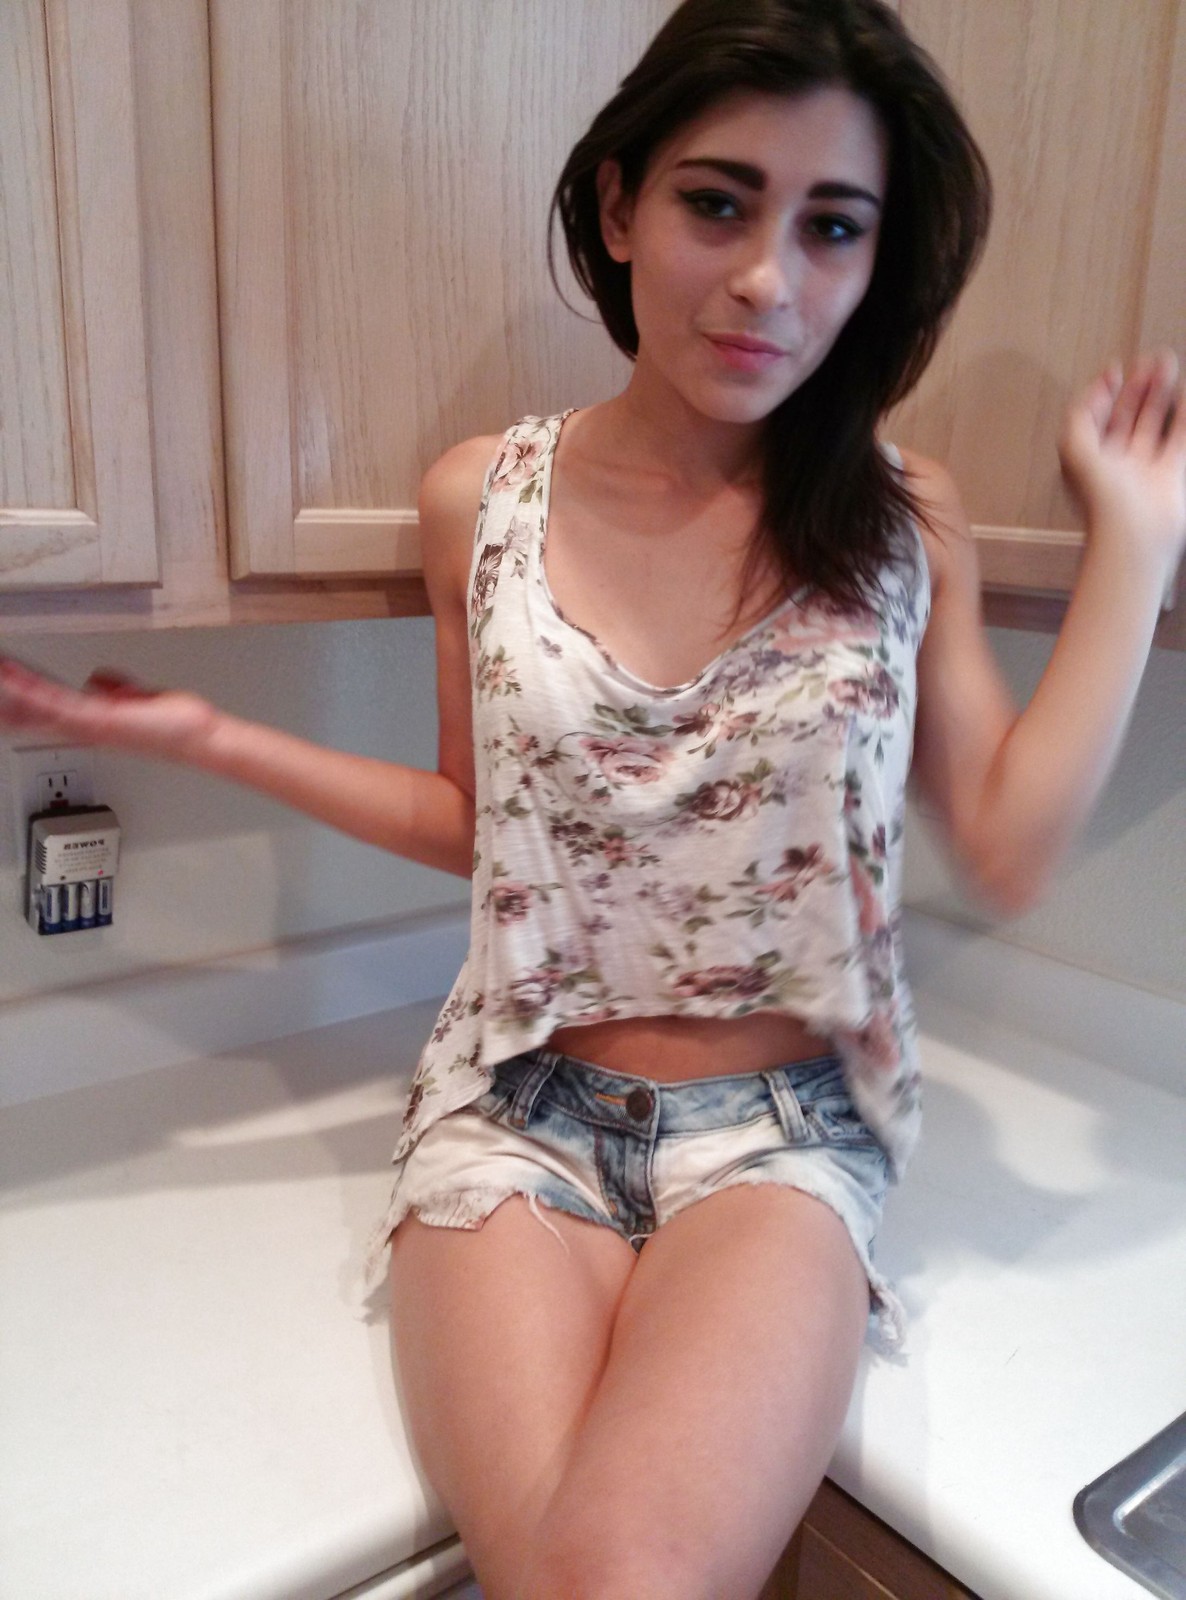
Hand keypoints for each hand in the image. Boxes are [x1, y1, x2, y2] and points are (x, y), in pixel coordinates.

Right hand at [0, 657, 219, 761]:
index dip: (24, 693)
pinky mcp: (101, 721)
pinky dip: (36, 691)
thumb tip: (99, 680)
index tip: (4, 680)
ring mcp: (92, 725)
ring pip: (41, 708)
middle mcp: (88, 725)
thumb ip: (116, 689)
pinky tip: (17, 680)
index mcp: (95, 719)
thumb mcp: (139, 698)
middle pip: (37, 711)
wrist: (197, 738)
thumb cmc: (177, 725)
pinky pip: (60, 705)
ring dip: (15, 690)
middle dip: (9, 697)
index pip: (49, 705)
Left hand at [1059, 349, 1185, 569]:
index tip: (1115, 369)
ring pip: (1153, 421)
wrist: (1134, 533)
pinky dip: (1183, 414)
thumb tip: (1095, 391)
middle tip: (1150, 360)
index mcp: (1089, 459)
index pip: (1095, 419)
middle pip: (1126, 416)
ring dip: (1160, 393)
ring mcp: (1144, 467)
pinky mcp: (1170, 473)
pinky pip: (1178, 437)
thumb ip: (1079, 417)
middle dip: (1137, 387)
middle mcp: (1116, 462)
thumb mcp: (1075, 450)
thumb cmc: (1101, 498)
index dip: (1102, 393)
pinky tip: (1185, 392)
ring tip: (1168, 364)